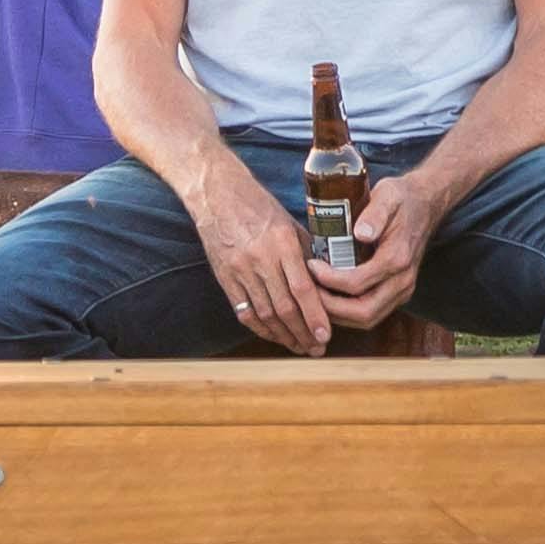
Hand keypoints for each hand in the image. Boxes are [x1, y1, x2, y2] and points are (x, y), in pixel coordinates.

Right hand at [188, 161, 333, 354]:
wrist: (217, 194)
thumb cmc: (259, 206)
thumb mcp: (290, 223)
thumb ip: (307, 252)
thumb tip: (327, 279)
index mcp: (281, 242)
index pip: (302, 288)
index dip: (315, 316)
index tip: (326, 334)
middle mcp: (260, 259)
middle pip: (284, 308)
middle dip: (303, 333)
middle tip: (317, 349)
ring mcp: (240, 270)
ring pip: (265, 315)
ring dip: (284, 336)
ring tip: (300, 347)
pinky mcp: (225, 278)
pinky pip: (244, 312)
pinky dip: (261, 328)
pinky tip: (275, 337)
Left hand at [311, 166, 451, 333]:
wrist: (426, 204)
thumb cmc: (401, 198)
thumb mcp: (388, 195)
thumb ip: (375, 214)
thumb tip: (360, 233)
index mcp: (398, 258)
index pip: (357, 283)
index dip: (328, 280)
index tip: (310, 265)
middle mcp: (403, 280)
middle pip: (364, 312)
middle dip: (330, 307)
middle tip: (307, 290)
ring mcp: (402, 290)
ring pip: (367, 318)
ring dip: (338, 314)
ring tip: (314, 295)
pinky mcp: (398, 293)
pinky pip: (371, 312)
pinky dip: (347, 312)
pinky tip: (329, 297)